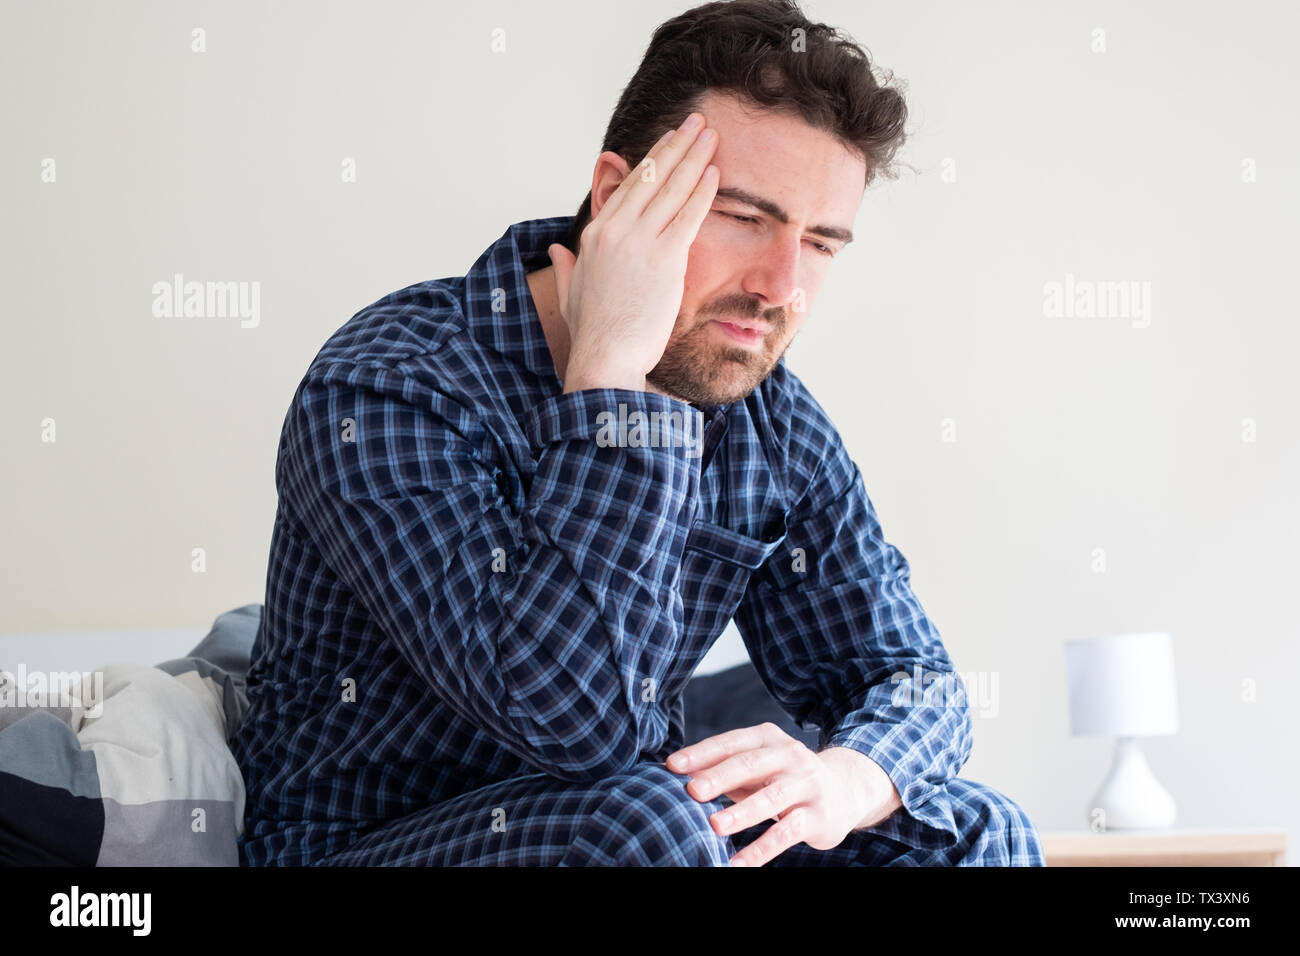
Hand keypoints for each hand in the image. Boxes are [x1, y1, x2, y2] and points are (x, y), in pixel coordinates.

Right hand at [548, 111, 719, 392]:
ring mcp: (639, 243)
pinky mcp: (665, 260)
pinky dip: (702, 191)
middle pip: (651, 177)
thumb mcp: (570, 295)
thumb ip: (563, 268)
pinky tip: (714, 172)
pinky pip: (688, 216)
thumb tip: (555, 252)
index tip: (669, 142)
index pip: (628, 187)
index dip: (652, 161)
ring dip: (694, 158)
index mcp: (594, 236)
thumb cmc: (593, 335)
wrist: (605, 358)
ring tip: (710, 136)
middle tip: (696, 124)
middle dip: (677, 145)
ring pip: (671, 189)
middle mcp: (615, 231)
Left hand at [666, 723, 882, 866]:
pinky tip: (738, 864)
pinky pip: (786, 833)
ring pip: (770, 798)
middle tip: (692, 791)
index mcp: (768, 739)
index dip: (702, 753)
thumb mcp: (760, 765)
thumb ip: (726, 768)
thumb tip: (677, 775)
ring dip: (741, 813)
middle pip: (750, 765)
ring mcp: (806, 784)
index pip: (731, 743)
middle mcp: (790, 756)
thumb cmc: (785, 777)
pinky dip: (761, 850)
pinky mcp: (817, 815)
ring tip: (714, 827)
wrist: (845, 790)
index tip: (672, 766)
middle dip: (719, 778)